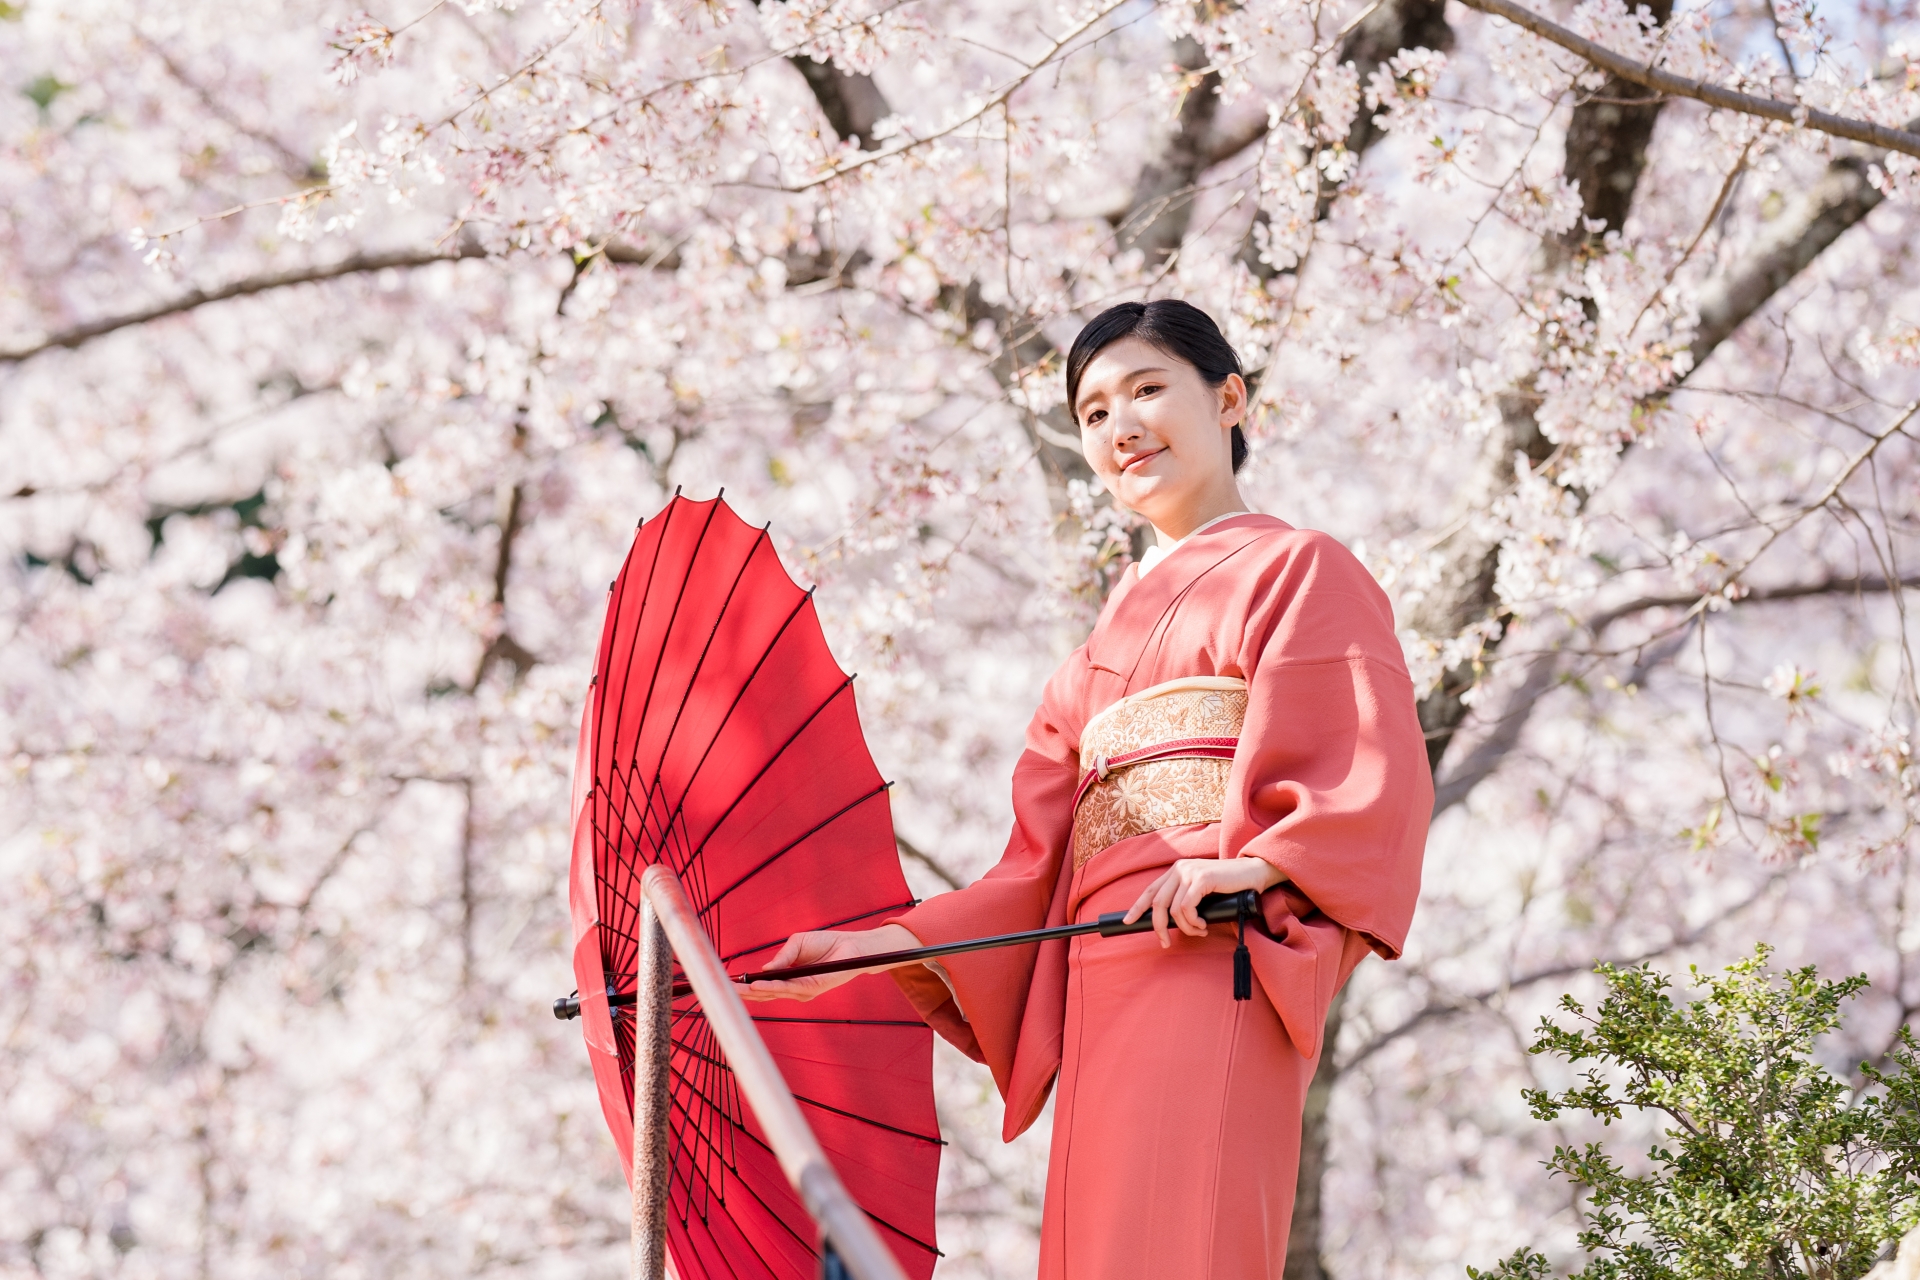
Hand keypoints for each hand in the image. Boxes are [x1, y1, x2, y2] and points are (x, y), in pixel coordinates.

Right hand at [738, 923, 921, 1001]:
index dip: (743, 987)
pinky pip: (790, 988)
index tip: (723, 984)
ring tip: (734, 990)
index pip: (761, 987)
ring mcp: (803, 991)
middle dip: (741, 993)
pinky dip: (773, 987)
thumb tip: (763, 970)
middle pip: (763, 995)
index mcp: (788, 980)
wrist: (852, 946)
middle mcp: (794, 989)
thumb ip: (782, 956)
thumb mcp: (797, 943)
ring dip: (753, 992)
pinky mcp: (814, 987)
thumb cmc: (826, 944)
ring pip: (774, 994)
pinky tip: (759, 985)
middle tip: (719, 991)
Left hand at [1123, 857, 1283, 948]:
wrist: (1253, 873)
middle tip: (1166, 942)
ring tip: (1199, 931)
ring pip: (1173, 910)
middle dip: (1159, 927)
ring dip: (1185, 928)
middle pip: (1157, 903)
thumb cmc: (1229, 887)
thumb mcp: (1201, 891)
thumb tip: (1171, 923)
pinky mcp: (1201, 879)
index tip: (1128, 921)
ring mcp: (1189, 872)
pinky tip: (1203, 925)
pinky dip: (1193, 922)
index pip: (1150, 890)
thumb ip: (1186, 899)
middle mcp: (1179, 869)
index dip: (1137, 907)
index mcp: (1176, 871)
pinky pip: (1186, 908)